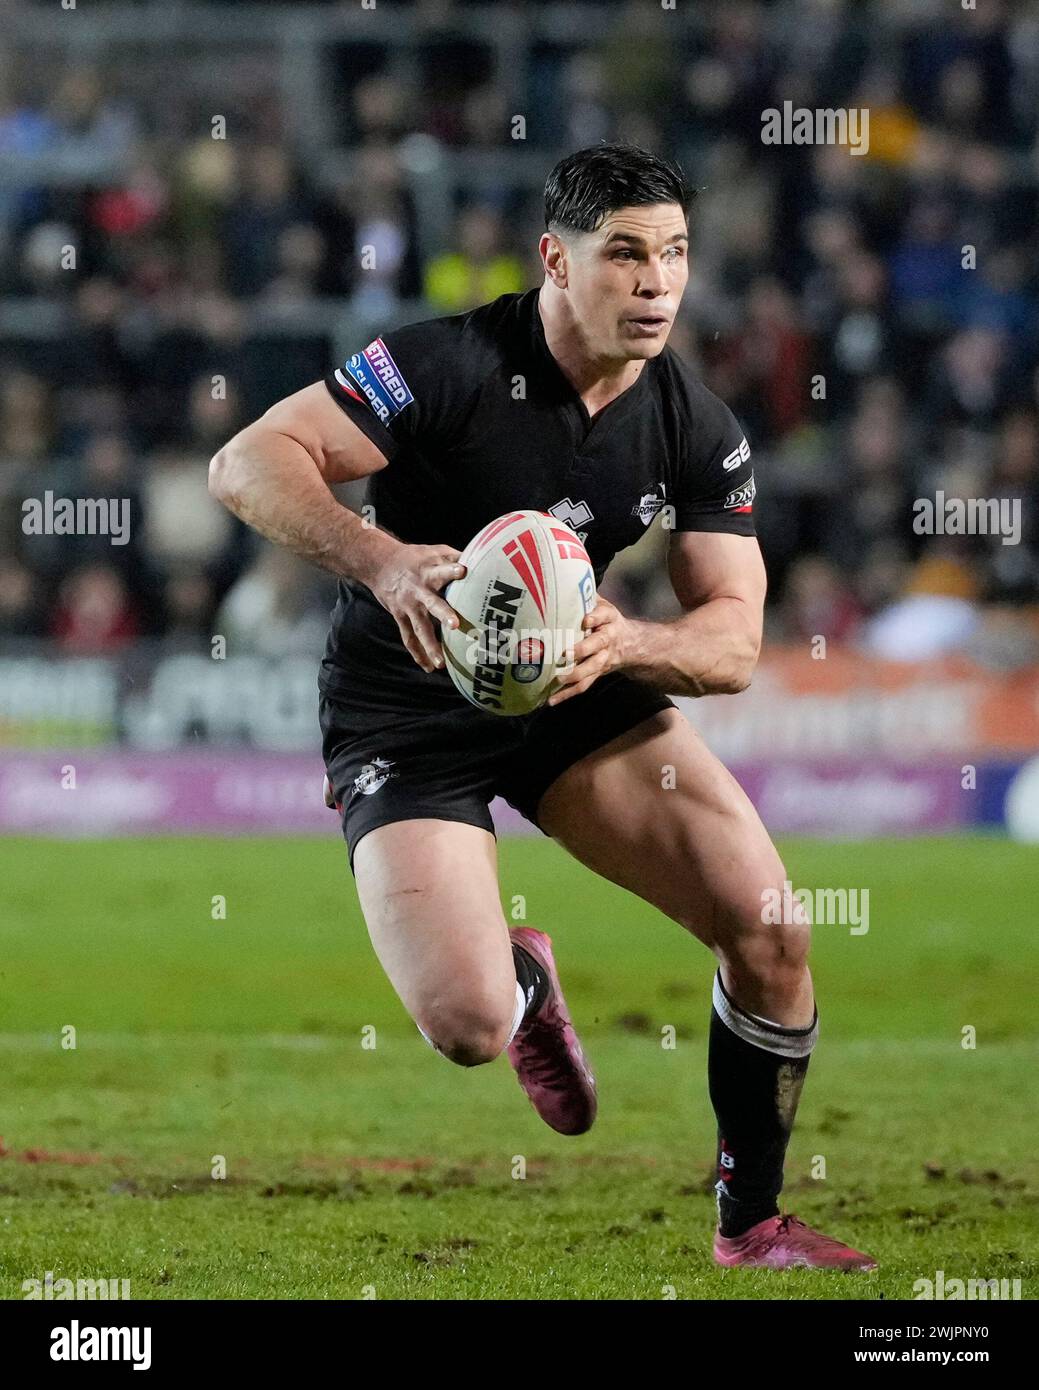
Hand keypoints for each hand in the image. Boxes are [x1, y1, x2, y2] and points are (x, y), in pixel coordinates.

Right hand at [370, 543, 465, 672]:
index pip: (442, 570)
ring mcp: (408, 606)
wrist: (379, 564)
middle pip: (432, 603)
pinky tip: (429, 668)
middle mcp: (419, 590)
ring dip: (430, 646)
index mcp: (429, 571)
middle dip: (443, 614)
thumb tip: (482, 557)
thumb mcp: (433, 551)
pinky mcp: (400, 616)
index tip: (463, 571)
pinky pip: (409, 638)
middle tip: (455, 625)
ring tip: (441, 663)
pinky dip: (418, 653)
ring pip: (420, 628)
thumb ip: (454, 557)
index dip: (452, 570)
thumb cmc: (415, 557)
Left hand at [546, 596, 632, 705]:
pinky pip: (583, 686)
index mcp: (609, 619)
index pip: (604, 615)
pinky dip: (566, 694)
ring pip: (591, 669)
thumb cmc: (606, 620)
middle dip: (583, 649)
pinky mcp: (596, 674)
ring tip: (557, 679)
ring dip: (575, 675)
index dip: (596, 617)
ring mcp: (603, 660)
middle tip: (566, 653)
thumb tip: (561, 575)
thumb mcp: (602, 603)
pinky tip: (550, 700)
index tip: (586, 619)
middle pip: (598, 645)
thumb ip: (585, 594)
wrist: (631, 644)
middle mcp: (608, 640)